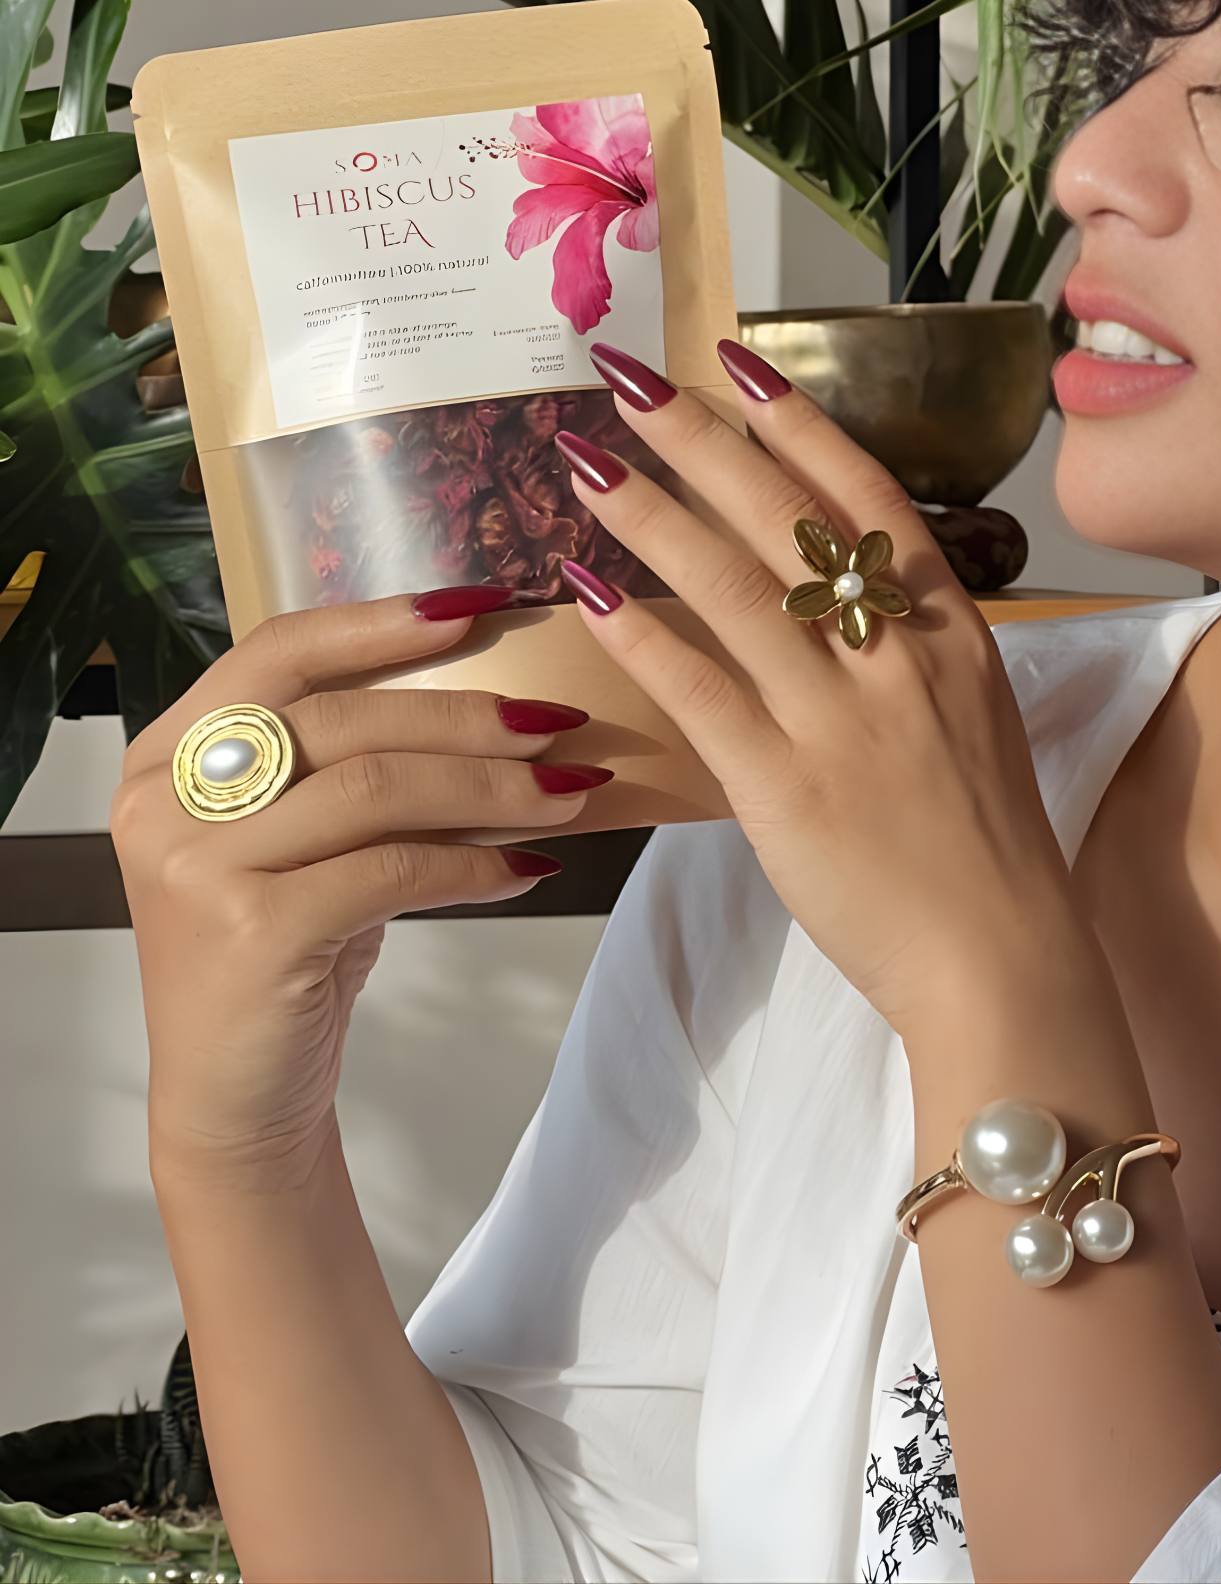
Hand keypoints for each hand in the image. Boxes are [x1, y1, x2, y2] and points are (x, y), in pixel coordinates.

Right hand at [111, 595, 604, 1190]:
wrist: (235, 1099)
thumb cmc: (284, 945)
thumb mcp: (300, 837)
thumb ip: (351, 760)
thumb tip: (498, 693)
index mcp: (169, 752)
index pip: (281, 650)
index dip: (382, 622)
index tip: (481, 606)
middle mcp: (165, 798)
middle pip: (346, 720)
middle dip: (469, 717)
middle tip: (560, 723)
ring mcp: (200, 866)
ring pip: (378, 789)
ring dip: (491, 786)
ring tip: (569, 792)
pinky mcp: (251, 932)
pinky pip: (392, 870)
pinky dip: (472, 862)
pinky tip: (524, 867)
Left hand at [555, 340, 1093, 1044]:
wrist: (1002, 959)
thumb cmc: (986, 844)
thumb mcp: (972, 716)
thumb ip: (909, 646)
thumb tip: (842, 587)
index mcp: (952, 632)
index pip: (868, 496)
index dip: (796, 424)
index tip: (733, 363)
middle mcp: (899, 657)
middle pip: (790, 521)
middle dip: (702, 442)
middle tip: (628, 383)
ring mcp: (844, 721)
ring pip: (737, 590)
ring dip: (653, 516)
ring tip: (586, 463)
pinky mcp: (788, 790)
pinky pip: (704, 692)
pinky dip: (643, 635)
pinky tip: (589, 590)